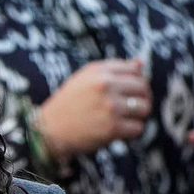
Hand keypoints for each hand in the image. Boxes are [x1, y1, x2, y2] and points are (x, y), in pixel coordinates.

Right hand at [35, 60, 150, 160]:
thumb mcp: (85, 78)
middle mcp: (105, 87)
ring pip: (144, 108)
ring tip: (126, 118)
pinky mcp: (112, 128)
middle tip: (132, 106)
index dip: (137, 81)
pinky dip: (131, 130)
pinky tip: (120, 129)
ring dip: (138, 115)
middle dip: (142, 97)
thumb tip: (140, 63)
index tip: (130, 90)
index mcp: (99, 72)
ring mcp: (110, 107)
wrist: (49, 130)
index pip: (134, 71)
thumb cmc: (69, 103)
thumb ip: (112, 69)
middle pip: (143, 88)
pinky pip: (138, 127)